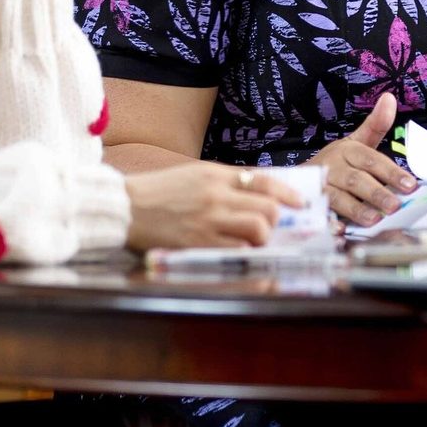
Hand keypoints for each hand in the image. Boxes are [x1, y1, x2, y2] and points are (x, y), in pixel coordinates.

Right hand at [121, 161, 307, 249]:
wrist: (125, 208)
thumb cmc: (161, 192)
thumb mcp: (195, 175)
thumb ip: (227, 181)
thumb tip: (263, 193)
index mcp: (215, 174)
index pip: (265, 181)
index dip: (289, 194)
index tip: (301, 204)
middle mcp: (216, 195)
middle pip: (268, 208)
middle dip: (276, 220)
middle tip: (270, 227)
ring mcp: (208, 220)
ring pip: (258, 230)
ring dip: (262, 238)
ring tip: (252, 241)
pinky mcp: (197, 244)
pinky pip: (236, 250)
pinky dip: (244, 253)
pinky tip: (238, 252)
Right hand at [308, 92, 417, 225]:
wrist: (298, 178)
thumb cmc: (337, 162)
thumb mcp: (356, 142)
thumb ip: (375, 125)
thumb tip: (389, 98)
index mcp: (347, 150)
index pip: (372, 160)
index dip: (391, 172)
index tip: (410, 184)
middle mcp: (333, 167)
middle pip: (356, 180)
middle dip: (376, 193)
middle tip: (395, 205)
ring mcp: (320, 187)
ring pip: (338, 198)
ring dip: (356, 209)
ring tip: (374, 219)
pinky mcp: (311, 205)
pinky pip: (320, 214)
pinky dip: (330, 222)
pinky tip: (341, 229)